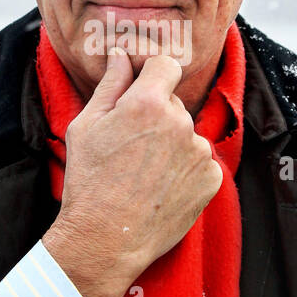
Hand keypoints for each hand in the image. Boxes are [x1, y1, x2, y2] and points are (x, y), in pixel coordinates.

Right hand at [43, 48, 222, 296]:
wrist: (105, 239)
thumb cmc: (89, 182)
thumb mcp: (85, 126)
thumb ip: (109, 85)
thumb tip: (121, 56)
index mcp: (147, 103)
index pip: (165, 65)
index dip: (152, 75)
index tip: (141, 90)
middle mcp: (180, 122)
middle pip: (174, 103)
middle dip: (156, 115)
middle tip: (131, 146)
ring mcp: (199, 152)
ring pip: (187, 134)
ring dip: (171, 144)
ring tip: (144, 173)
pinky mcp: (211, 178)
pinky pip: (200, 162)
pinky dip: (185, 171)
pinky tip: (161, 188)